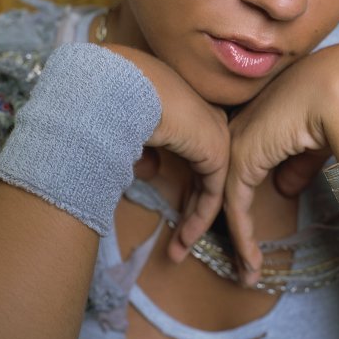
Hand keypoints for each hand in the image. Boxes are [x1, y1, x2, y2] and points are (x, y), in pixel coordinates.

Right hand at [103, 44, 229, 262]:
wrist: (125, 86)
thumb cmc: (119, 100)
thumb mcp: (133, 130)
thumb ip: (146, 151)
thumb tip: (149, 171)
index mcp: (191, 112)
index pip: (194, 153)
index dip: (184, 184)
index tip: (170, 209)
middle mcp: (208, 122)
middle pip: (205, 174)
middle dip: (191, 209)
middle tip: (178, 239)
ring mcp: (217, 135)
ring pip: (210, 187)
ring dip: (194, 221)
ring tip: (178, 251)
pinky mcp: (218, 152)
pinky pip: (213, 194)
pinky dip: (199, 219)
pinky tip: (185, 238)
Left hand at [225, 43, 338, 284]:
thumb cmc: (337, 107)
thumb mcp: (313, 143)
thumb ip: (297, 165)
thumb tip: (286, 189)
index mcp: (257, 120)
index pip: (239, 165)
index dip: (239, 197)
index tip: (248, 227)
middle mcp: (239, 131)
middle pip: (223, 184)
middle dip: (222, 221)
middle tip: (230, 258)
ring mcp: (237, 144)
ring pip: (226, 202)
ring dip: (237, 242)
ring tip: (246, 275)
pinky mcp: (240, 160)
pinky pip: (236, 208)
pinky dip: (243, 239)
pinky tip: (251, 263)